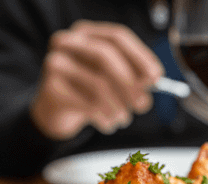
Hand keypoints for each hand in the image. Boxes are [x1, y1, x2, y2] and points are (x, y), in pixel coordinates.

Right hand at [30, 20, 163, 139]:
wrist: (56, 111)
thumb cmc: (88, 91)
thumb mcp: (113, 81)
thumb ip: (133, 77)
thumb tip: (153, 79)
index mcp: (86, 34)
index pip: (117, 37)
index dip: (140, 56)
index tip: (156, 77)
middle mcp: (68, 43)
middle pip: (105, 55)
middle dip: (130, 83)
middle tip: (142, 104)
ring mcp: (56, 63)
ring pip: (98, 84)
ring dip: (118, 106)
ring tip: (123, 118)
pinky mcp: (51, 89)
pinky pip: (86, 104)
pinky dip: (104, 118)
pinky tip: (107, 124)